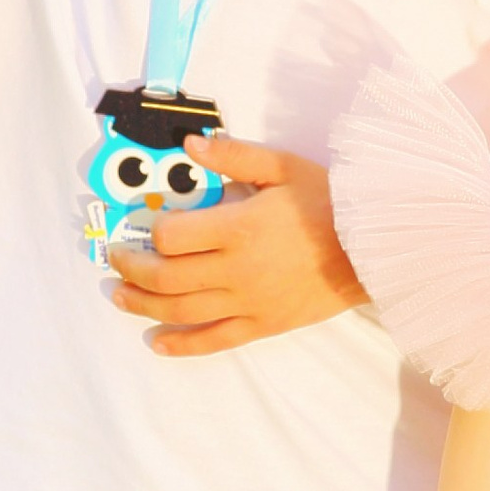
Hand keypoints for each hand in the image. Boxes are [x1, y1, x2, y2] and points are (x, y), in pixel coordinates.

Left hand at [109, 139, 365, 354]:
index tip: (141, 226)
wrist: (374, 248)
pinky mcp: (263, 324)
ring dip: (142, 306)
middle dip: (131, 269)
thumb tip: (191, 145)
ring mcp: (249, 302)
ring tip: (120, 296)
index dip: (150, 232)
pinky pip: (214, 340)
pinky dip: (181, 345)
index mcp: (239, 228)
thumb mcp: (283, 167)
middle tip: (115, 260)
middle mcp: (237, 270)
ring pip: (181, 311)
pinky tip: (157, 343)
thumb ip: (234, 156)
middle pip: (165, 278)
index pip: (172, 237)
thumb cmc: (330, 203)